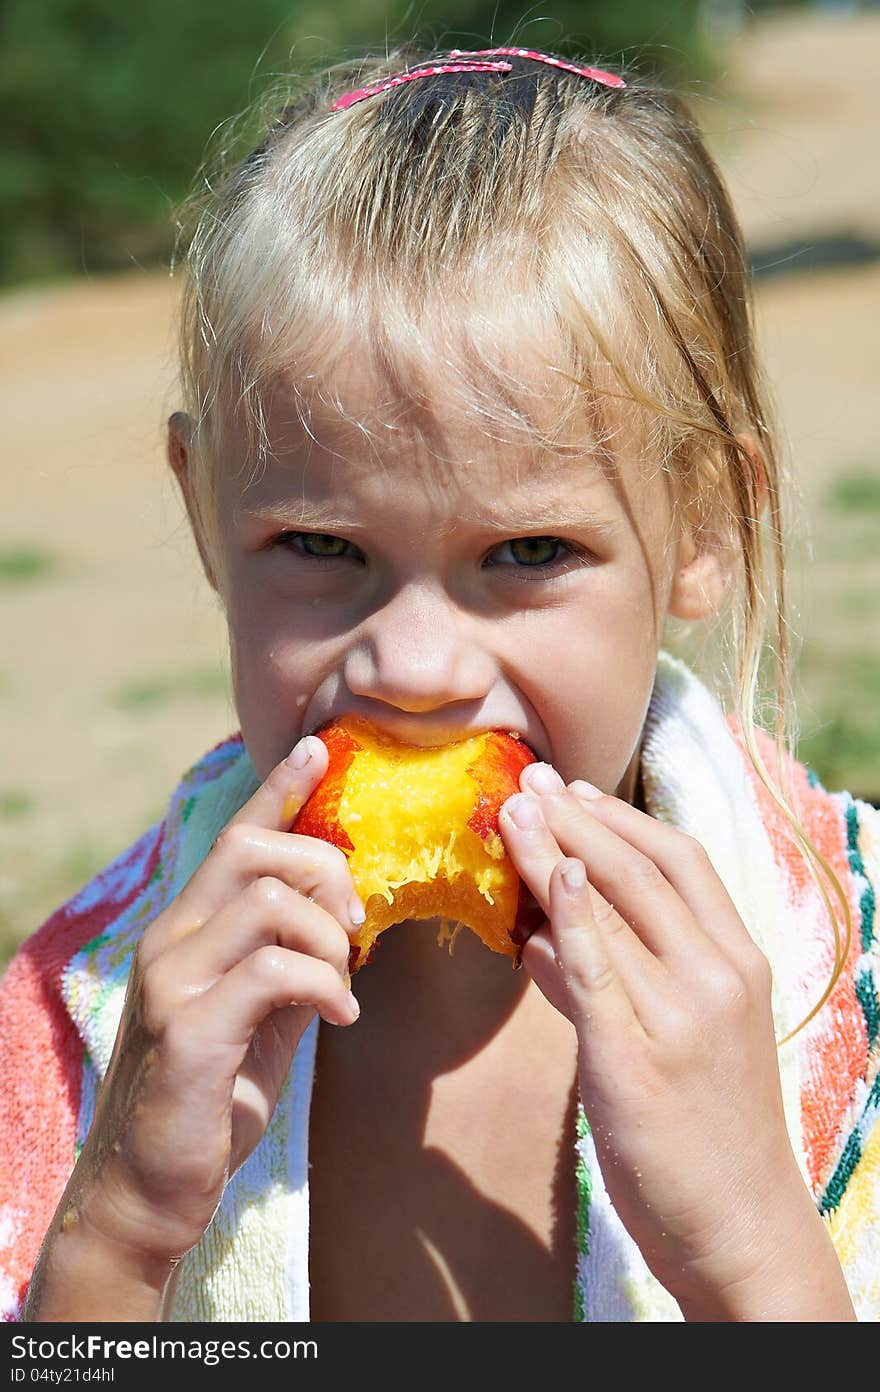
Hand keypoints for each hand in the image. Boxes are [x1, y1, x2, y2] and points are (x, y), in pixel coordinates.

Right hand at [56, 735, 361, 1273]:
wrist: (150, 1191)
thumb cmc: (212, 1101)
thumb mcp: (261, 1019)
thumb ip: (289, 964)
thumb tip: (340, 923)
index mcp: (186, 931)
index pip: (233, 838)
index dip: (276, 789)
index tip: (315, 748)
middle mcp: (169, 941)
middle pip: (254, 850)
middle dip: (324, 870)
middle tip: (353, 924)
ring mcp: (171, 982)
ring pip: (270, 902)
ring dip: (329, 939)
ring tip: (342, 987)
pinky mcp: (188, 1030)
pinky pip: (274, 970)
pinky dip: (325, 985)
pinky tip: (340, 1018)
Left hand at [499, 763, 853, 1318]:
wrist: (738, 1225)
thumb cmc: (707, 1128)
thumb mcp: (680, 1038)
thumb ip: (609, 980)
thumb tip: (539, 937)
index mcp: (738, 963)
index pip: (682, 860)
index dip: (622, 817)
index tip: (572, 789)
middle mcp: (718, 977)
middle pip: (644, 869)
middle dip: (579, 817)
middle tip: (528, 780)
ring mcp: (681, 1016)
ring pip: (616, 907)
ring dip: (557, 850)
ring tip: (513, 811)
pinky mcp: (636, 1059)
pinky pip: (598, 971)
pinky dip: (572, 918)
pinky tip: (546, 878)